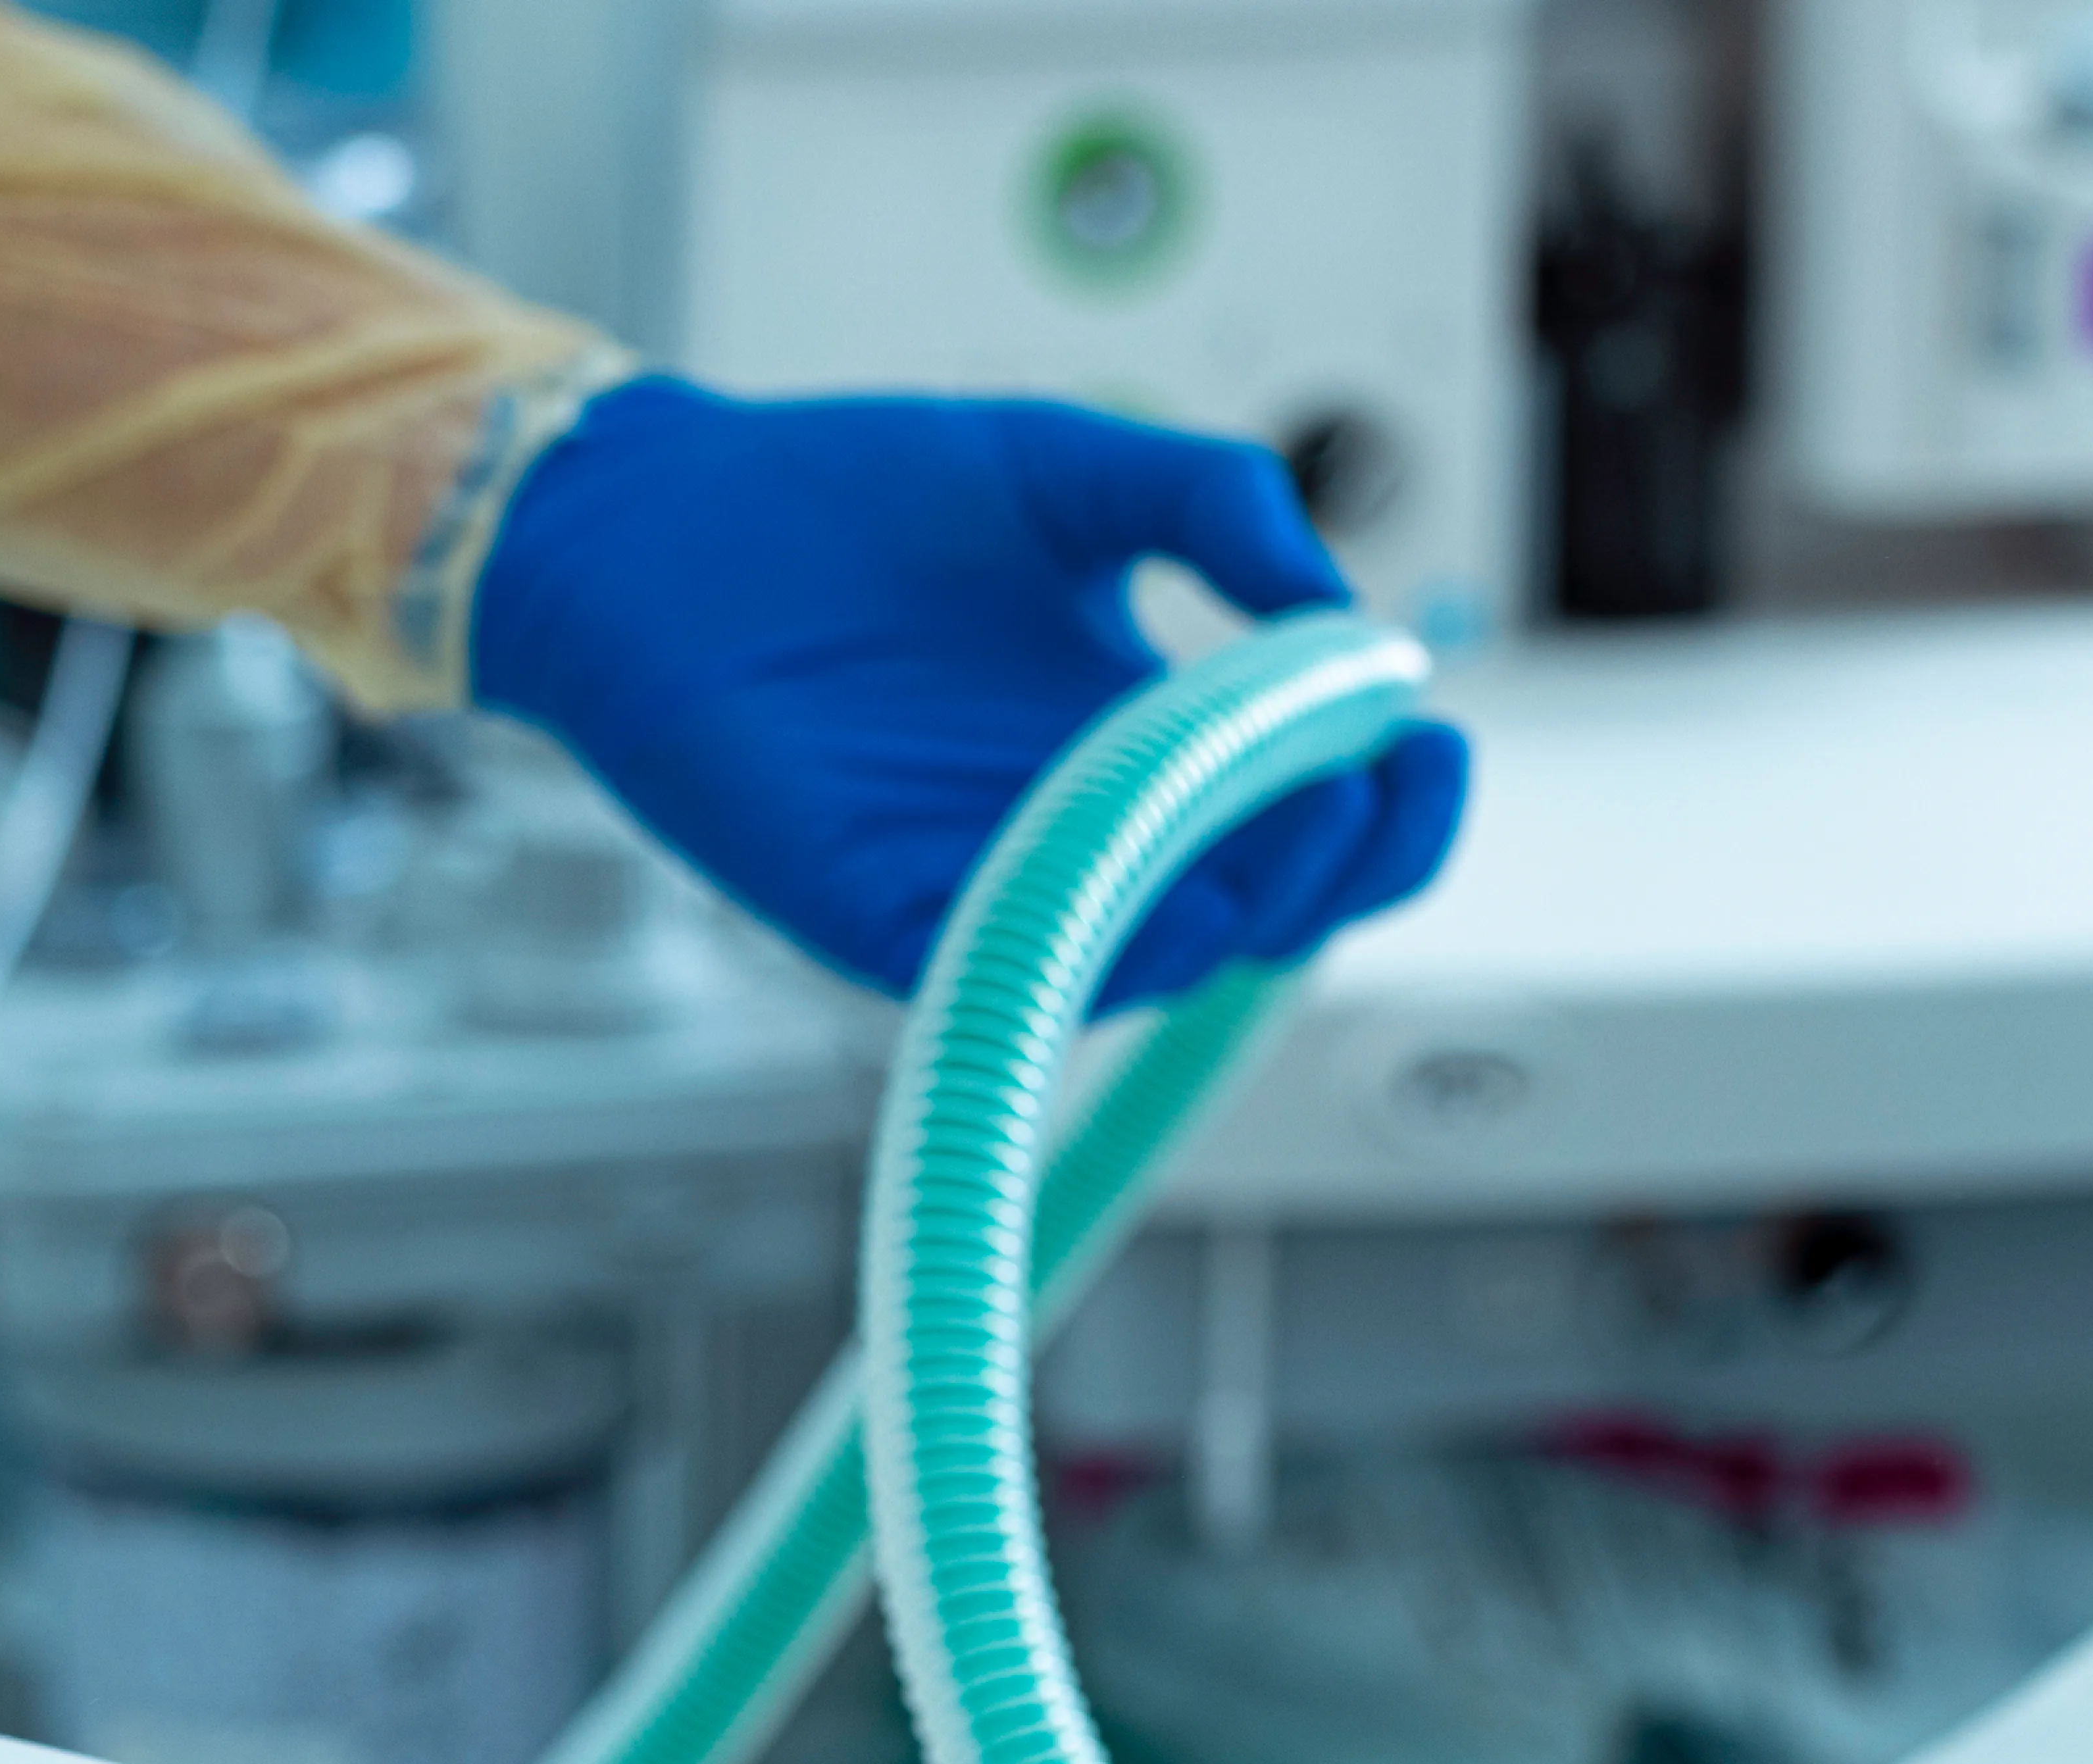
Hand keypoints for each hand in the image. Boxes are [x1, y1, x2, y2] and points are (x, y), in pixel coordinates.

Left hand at [469, 377, 1468, 1006]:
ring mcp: (991, 884)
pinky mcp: (892, 920)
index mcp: (1136, 743)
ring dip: (1257, 897)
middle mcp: (1080, 831)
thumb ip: (1212, 504)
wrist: (664, 519)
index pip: (1299, 816)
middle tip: (1388, 775)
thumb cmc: (850, 497)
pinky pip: (1027, 965)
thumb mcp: (1072, 470)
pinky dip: (1113, 939)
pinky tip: (1178, 879)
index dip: (1385, 800)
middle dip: (1351, 857)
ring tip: (1310, 812)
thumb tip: (1337, 613)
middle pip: (1261, 902)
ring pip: (1162, 949)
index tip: (1428, 732)